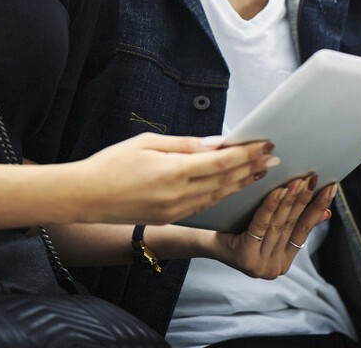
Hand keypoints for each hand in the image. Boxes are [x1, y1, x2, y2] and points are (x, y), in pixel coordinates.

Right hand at [78, 133, 277, 224]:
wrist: (86, 197)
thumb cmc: (112, 163)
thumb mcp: (148, 142)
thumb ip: (185, 144)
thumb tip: (216, 143)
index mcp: (174, 171)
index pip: (221, 162)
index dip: (246, 153)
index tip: (265, 144)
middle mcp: (179, 194)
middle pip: (226, 181)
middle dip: (252, 168)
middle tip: (274, 158)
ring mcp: (175, 210)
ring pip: (218, 196)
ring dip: (241, 184)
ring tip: (260, 173)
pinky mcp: (169, 218)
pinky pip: (203, 206)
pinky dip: (222, 196)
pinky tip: (232, 188)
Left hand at [208, 176, 336, 279]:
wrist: (203, 238)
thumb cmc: (236, 227)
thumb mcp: (267, 227)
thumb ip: (294, 222)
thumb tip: (324, 212)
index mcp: (283, 261)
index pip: (305, 230)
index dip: (318, 207)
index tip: (331, 187)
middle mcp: (274, 267)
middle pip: (292, 224)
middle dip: (305, 199)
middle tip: (314, 177)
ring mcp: (261, 265)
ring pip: (279, 224)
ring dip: (291, 200)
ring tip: (300, 179)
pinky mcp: (246, 258)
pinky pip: (261, 226)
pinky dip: (270, 206)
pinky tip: (278, 190)